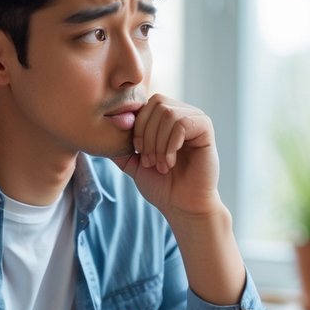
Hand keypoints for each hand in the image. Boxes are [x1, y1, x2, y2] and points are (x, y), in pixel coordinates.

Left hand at [111, 94, 221, 219]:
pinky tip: (170, 163)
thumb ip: (120, 146)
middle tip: (149, 161)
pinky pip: (182, 123)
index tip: (136, 151)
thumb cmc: (162, 186)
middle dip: (146, 134)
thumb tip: (103, 128)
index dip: (136, 126)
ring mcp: (195, 119)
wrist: (182, 206)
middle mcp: (182, 113)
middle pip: (156, 103)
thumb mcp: (133, 163)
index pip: (145, 104)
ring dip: (158, 143)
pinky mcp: (205, 128)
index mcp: (166, 118)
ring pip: (168, 113)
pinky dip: (170, 145)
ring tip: (161, 165)